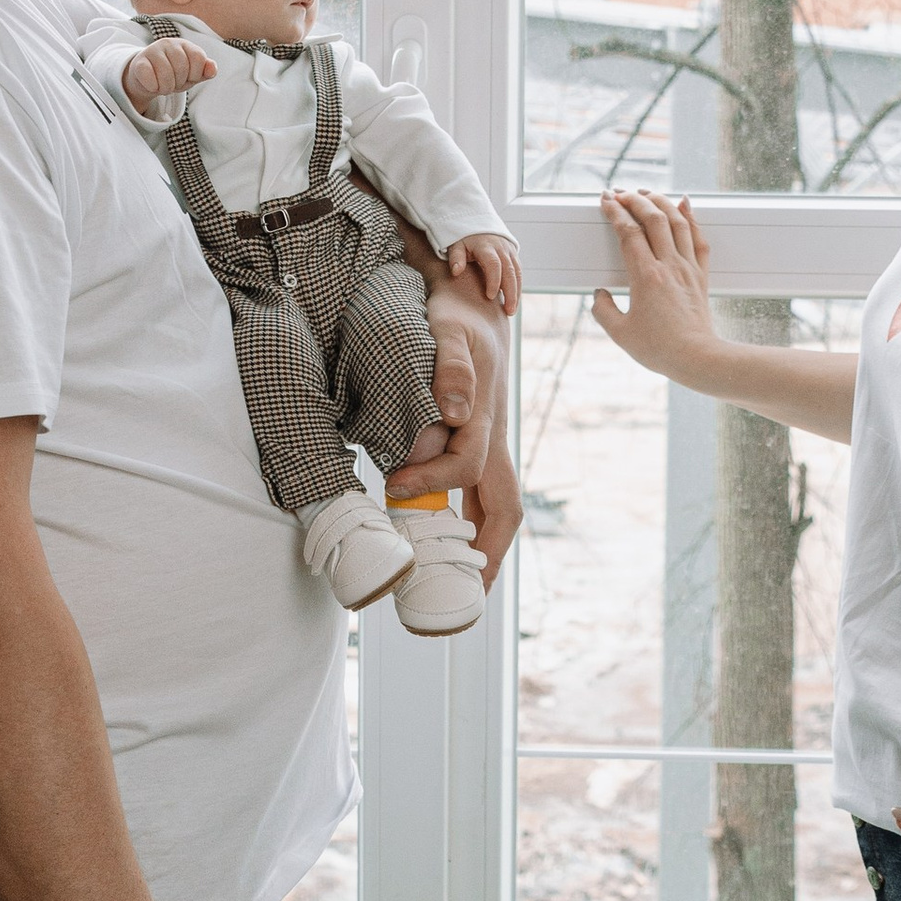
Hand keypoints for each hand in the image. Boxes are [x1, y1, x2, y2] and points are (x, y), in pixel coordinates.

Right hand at [123, 38, 215, 114]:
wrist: (147, 79)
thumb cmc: (173, 75)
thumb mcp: (192, 75)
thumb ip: (205, 71)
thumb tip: (212, 69)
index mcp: (185, 45)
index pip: (198, 57)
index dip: (195, 73)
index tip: (188, 77)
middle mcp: (169, 43)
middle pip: (182, 67)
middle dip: (180, 82)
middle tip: (173, 83)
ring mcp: (152, 50)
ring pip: (166, 74)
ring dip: (166, 88)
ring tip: (163, 85)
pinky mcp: (138, 62)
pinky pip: (149, 78)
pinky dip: (153, 87)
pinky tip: (152, 85)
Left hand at [401, 277, 521, 582]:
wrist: (474, 306)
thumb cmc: (457, 318)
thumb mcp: (450, 331)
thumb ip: (452, 366)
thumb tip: (455, 411)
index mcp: (486, 421)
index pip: (468, 469)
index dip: (433, 484)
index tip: (395, 487)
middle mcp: (493, 441)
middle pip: (504, 509)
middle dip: (489, 554)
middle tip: (467, 594)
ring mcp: (489, 447)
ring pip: (494, 507)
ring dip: (479, 546)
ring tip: (457, 584)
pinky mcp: (477, 446)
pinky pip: (480, 497)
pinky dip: (467, 526)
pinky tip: (445, 542)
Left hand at [443, 234, 522, 315]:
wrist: (477, 222)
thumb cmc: (464, 238)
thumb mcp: (455, 244)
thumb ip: (456, 257)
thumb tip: (456, 272)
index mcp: (486, 246)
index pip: (493, 264)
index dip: (494, 281)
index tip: (490, 297)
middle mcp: (501, 248)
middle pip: (510, 271)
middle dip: (511, 292)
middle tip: (508, 311)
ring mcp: (509, 252)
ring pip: (517, 273)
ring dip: (517, 292)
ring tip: (512, 311)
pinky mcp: (513, 255)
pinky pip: (518, 272)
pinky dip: (517, 287)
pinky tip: (513, 301)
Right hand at [593, 190, 725, 387]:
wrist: (698, 358)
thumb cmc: (660, 349)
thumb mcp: (620, 333)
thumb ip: (603, 310)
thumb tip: (600, 294)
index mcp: (646, 276)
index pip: (628, 232)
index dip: (615, 211)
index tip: (606, 200)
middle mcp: (669, 265)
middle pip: (653, 218)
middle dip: (635, 199)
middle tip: (621, 193)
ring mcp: (687, 268)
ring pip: (677, 221)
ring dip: (661, 201)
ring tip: (647, 192)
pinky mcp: (700, 275)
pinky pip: (698, 237)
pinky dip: (691, 217)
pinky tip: (684, 204)